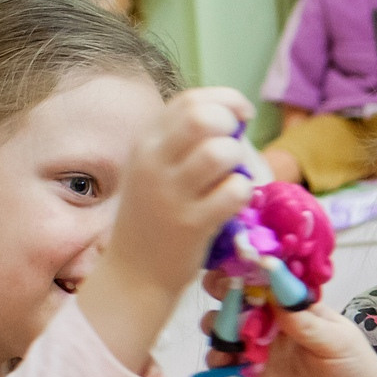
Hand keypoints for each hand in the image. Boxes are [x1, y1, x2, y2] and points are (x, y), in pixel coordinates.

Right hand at [83, 88, 255, 364]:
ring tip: (230, 181)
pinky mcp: (191, 224)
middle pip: (204, 117)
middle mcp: (153, 163)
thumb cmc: (153, 218)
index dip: (225, 101)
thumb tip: (233, 119)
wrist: (133, 275)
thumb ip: (184, 142)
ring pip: (222, 152)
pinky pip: (235, 191)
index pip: (190, 100)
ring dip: (238, 163)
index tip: (240, 117)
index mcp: (146, 143)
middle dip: (231, 127)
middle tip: (235, 151)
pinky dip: (243, 194)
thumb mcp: (155, 170)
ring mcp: (171, 194)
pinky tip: (231, 205)